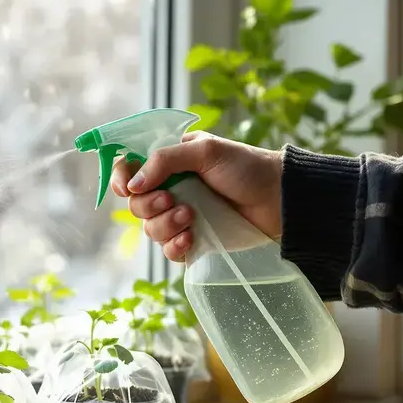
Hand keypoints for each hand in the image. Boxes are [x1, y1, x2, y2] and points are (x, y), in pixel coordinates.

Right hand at [110, 132, 283, 261]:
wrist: (280, 201)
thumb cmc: (246, 168)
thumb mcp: (206, 151)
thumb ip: (166, 160)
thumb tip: (133, 184)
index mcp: (170, 162)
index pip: (131, 169)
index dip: (122, 179)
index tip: (127, 189)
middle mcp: (172, 188)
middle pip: (136, 204)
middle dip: (149, 205)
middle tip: (172, 200)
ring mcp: (181, 216)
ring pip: (150, 229)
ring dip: (165, 225)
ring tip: (191, 218)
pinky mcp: (194, 241)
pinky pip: (168, 251)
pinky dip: (174, 246)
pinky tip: (190, 240)